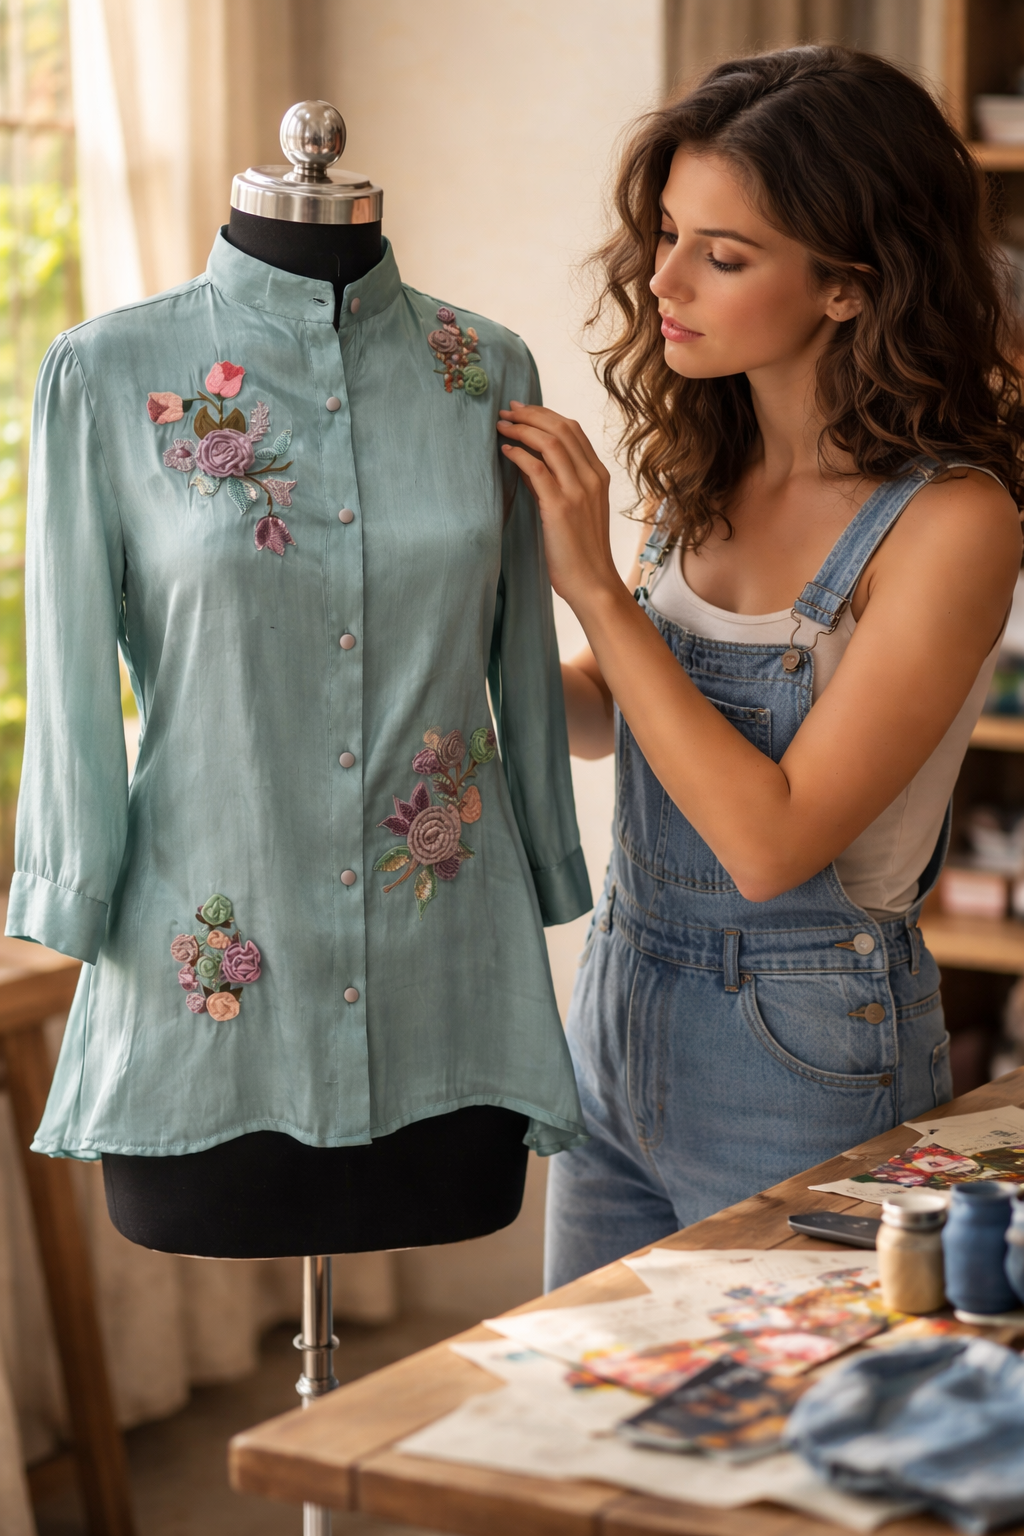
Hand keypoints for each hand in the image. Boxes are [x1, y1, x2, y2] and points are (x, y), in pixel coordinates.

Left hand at [497, 403, 620, 613]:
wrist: (593, 583)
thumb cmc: (580, 551)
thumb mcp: (572, 510)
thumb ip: (553, 483)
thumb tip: (526, 461)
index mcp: (598, 475)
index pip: (573, 430)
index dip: (545, 414)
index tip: (522, 410)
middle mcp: (591, 478)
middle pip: (561, 428)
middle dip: (530, 414)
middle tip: (507, 411)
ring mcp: (578, 491)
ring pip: (550, 442)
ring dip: (522, 429)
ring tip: (501, 427)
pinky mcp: (560, 507)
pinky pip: (537, 469)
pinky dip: (519, 454)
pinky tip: (505, 452)